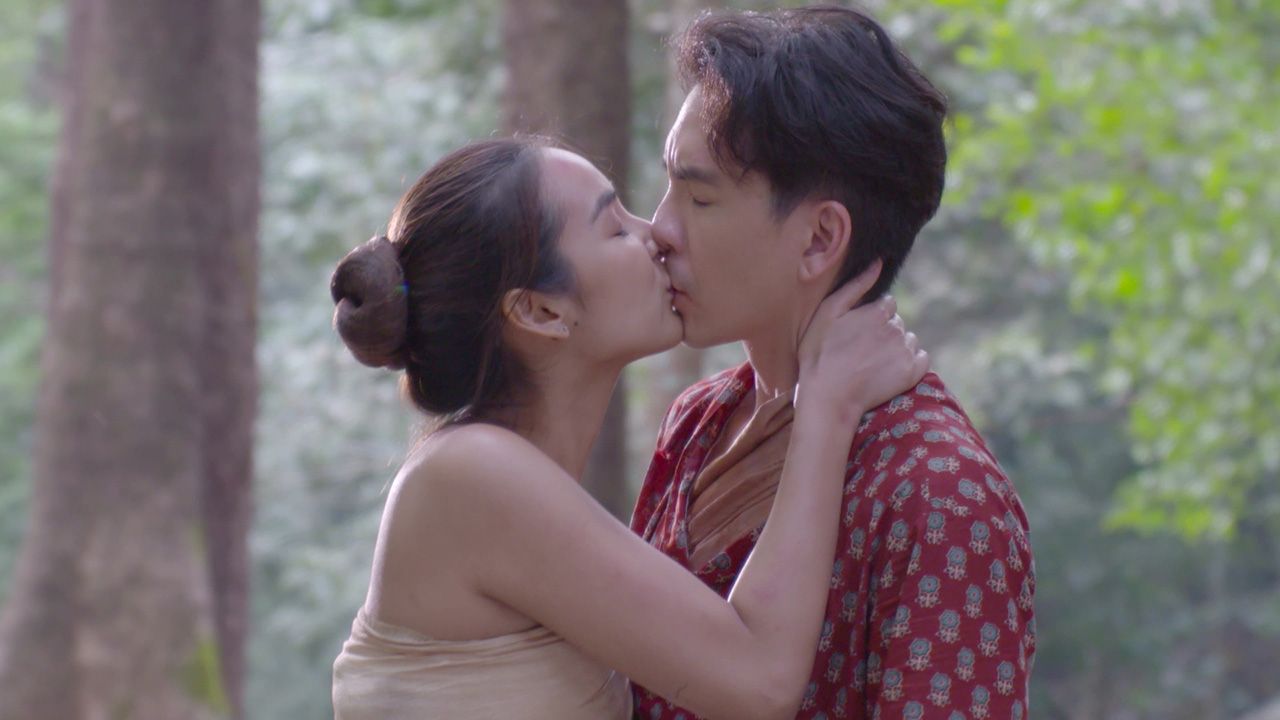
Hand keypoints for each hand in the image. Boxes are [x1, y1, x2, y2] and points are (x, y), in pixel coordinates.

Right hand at [796, 261, 928, 430]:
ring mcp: (905, 351)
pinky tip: (890, 371)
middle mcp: (896, 328)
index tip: (857, 332)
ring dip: (896, 347)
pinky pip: (922, 359)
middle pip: (897, 323)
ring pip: (908, 340)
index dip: (871, 316)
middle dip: (884, 331)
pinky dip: (911, 362)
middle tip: (862, 350)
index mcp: (877, 312)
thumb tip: (878, 262)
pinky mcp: (912, 372)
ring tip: (874, 363)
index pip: (886, 304)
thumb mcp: (828, 313)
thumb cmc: (820, 354)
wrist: (829, 397)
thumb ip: (855, 287)